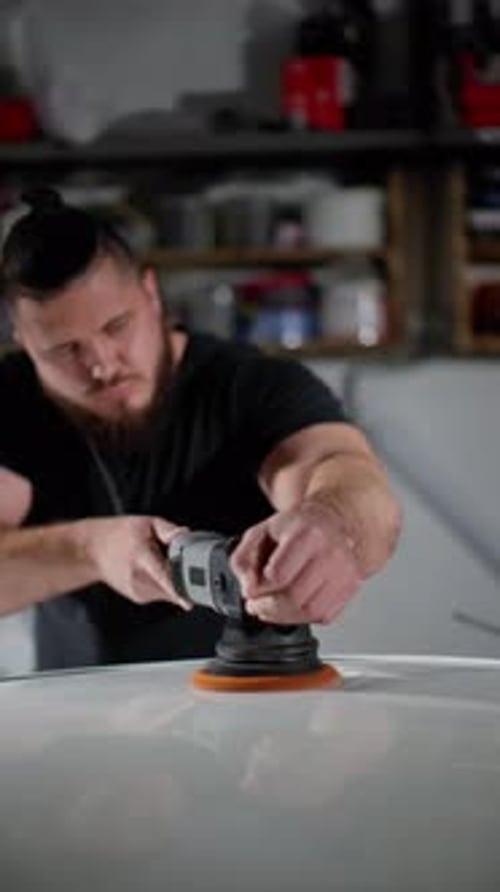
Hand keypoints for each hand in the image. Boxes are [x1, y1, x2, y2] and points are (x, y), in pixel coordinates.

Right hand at [86, 515, 190, 608]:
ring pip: (169, 592)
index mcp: (142, 557)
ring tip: (154, 562)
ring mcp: (138, 591)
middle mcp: (139, 578)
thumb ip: (169, 530)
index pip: (163, 577)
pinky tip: (149, 570)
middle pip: (172, 586)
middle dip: (182, 576)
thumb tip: (186, 535)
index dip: (177, 590)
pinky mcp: (139, 597)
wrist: (92, 551)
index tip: (188, 601)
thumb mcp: (145, 523)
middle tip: (169, 558)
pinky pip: (162, 593)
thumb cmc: (118, 534)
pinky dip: (163, 583)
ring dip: (172, 579)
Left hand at [230, 502, 361, 624]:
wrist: (335, 520)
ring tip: (274, 606)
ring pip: (311, 611)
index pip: (278, 575)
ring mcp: (345, 571)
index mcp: (307, 534)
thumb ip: (243, 559)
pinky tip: (293, 606)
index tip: (252, 590)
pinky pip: (325, 615)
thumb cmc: (297, 527)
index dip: (259, 588)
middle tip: (258, 605)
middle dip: (269, 608)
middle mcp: (331, 553)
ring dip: (285, 616)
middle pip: (294, 598)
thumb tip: (249, 589)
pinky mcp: (352, 586)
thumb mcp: (261, 532)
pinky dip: (304, 617)